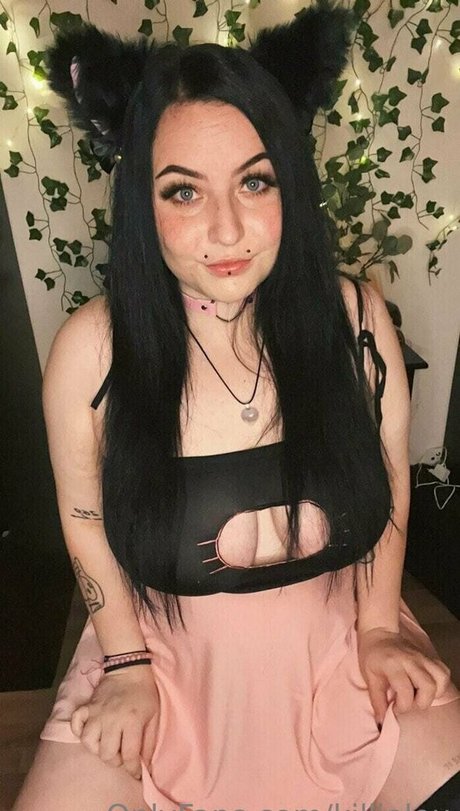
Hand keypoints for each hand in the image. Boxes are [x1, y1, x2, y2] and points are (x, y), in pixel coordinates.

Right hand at [70, 665, 159, 779]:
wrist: (129, 669)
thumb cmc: (144, 693)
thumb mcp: (154, 716)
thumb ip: (149, 741)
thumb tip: (145, 764)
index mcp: (132, 721)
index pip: (128, 755)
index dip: (132, 769)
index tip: (135, 772)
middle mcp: (112, 720)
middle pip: (106, 753)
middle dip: (115, 760)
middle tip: (121, 755)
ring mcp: (97, 713)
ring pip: (89, 742)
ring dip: (97, 748)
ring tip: (106, 744)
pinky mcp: (87, 707)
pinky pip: (76, 723)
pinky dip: (79, 730)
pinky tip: (89, 731)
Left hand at [357, 627, 451, 726]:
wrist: (379, 633)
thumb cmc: (372, 656)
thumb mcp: (369, 677)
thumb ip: (377, 700)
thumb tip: (381, 723)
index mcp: (393, 664)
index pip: (405, 690)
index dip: (402, 706)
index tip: (395, 708)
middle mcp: (411, 660)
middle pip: (428, 686)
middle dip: (421, 702)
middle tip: (409, 702)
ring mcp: (422, 657)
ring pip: (440, 678)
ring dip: (433, 693)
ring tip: (420, 695)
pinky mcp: (429, 656)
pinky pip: (443, 671)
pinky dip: (440, 683)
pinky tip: (428, 687)